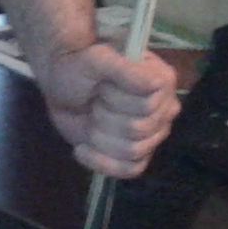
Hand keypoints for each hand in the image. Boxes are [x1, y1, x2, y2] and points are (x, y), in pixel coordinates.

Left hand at [35, 39, 178, 179]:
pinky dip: (101, 162)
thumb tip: (154, 85)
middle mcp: (165, 108)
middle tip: (94, 100)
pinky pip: (129, 170)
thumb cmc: (80, 66)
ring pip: (132, 151)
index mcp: (163, 80)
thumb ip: (122, 69)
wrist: (62, 85)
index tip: (100, 85)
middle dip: (104, 116)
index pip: (147, 105)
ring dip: (99, 136)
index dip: (117, 98)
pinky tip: (82, 148)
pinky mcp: (138, 154)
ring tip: (90, 118)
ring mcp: (154, 133)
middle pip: (137, 129)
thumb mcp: (95, 59)